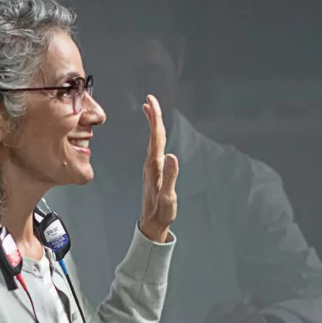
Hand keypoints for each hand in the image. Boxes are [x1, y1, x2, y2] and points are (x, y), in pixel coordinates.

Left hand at [139, 94, 178, 242]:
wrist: (151, 223)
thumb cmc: (161, 212)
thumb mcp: (168, 197)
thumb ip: (170, 177)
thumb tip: (172, 156)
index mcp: (154, 166)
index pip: (156, 138)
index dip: (155, 119)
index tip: (151, 102)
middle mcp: (151, 164)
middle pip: (153, 135)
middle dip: (153, 116)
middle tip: (150, 99)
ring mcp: (151, 167)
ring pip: (152, 140)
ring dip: (152, 124)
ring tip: (149, 109)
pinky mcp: (153, 171)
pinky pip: (154, 148)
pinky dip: (155, 136)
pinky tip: (155, 135)